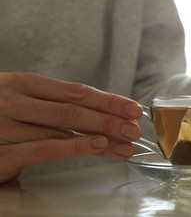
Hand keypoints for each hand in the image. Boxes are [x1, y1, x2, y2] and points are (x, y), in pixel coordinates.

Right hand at [0, 72, 142, 183]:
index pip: (76, 91)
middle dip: (109, 118)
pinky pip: (42, 149)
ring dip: (101, 136)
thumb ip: (54, 104)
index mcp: (24, 83)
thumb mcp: (22, 100)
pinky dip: (73, 146)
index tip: (133, 109)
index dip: (108, 100)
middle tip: (136, 127)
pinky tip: (97, 146)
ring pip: (63, 128)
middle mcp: (15, 100)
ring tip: (126, 143)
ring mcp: (5, 125)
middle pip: (74, 108)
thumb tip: (99, 112)